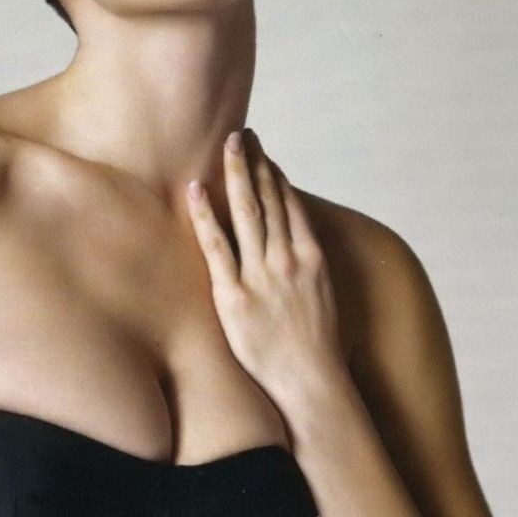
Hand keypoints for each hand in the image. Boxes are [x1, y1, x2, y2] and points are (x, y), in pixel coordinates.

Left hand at [185, 129, 346, 412]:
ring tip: (225, 147)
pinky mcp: (235, 296)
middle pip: (268, 200)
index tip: (264, 153)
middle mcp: (288, 259)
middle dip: (253, 163)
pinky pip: (217, 247)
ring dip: (235, 175)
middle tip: (240, 134)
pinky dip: (205, 216)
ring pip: (247, 213)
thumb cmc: (315, 348)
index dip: (274, 176)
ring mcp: (261, 275)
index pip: (290, 205)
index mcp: (311, 258)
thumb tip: (291, 255)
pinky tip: (196, 190)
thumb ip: (304, 271)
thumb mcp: (321, 299)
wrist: (311, 381)